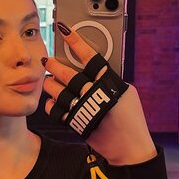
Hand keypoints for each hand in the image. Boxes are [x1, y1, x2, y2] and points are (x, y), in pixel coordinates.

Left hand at [41, 25, 156, 165]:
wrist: (129, 148)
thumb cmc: (130, 118)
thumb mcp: (126, 93)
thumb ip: (109, 80)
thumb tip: (91, 69)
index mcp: (110, 83)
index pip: (91, 57)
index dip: (77, 42)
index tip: (65, 30)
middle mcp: (95, 95)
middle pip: (69, 74)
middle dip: (55, 65)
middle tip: (48, 60)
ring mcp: (85, 110)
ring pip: (59, 91)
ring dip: (50, 84)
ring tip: (48, 80)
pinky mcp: (77, 124)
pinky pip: (56, 111)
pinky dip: (51, 104)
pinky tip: (51, 100)